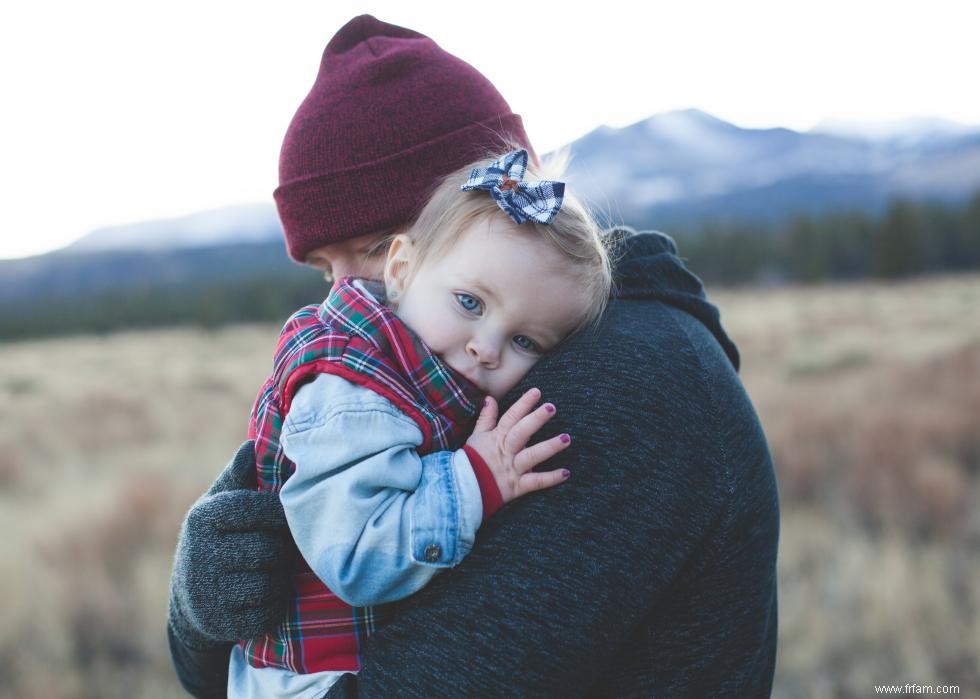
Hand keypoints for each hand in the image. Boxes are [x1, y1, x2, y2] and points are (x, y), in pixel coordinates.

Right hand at [168, 440, 291, 649]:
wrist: (191, 598)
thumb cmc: (219, 537)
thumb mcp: (221, 502)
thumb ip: (240, 475)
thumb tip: (253, 444)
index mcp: (204, 517)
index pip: (260, 509)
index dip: (282, 514)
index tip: (286, 518)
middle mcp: (201, 553)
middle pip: (271, 549)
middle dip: (283, 550)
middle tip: (282, 549)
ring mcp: (208, 592)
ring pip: (273, 582)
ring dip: (282, 578)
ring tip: (274, 571)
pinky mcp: (220, 623)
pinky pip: (269, 611)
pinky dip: (276, 605)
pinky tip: (266, 595)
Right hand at [465, 388, 570, 503]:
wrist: (465, 489)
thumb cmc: (472, 461)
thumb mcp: (476, 436)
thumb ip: (486, 418)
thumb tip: (490, 398)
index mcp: (497, 438)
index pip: (511, 417)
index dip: (523, 404)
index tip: (536, 392)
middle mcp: (506, 451)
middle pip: (521, 433)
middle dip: (536, 419)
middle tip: (551, 407)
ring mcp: (512, 468)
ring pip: (532, 456)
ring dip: (549, 447)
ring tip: (566, 438)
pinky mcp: (517, 486)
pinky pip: (536, 482)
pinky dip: (551, 478)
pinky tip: (566, 473)